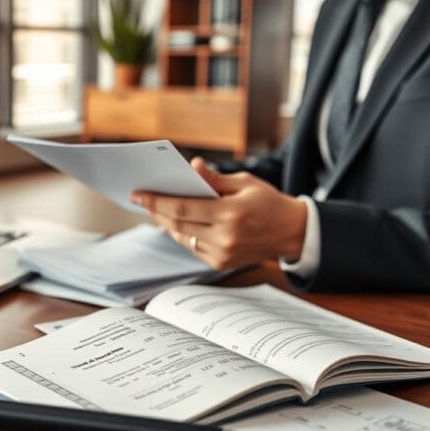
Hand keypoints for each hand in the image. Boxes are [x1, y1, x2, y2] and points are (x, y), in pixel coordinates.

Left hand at [130, 158, 306, 269]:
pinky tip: (173, 222)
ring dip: (165, 223)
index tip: (137, 194)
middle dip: (155, 211)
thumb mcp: (245, 183)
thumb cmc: (269, 203)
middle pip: (176, 224)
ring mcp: (221, 254)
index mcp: (230, 214)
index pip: (182, 208)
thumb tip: (192, 167)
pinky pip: (191, 247)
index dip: (155, 201)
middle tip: (140, 199)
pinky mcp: (220, 263)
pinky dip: (180, 233)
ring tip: (153, 208)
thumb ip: (215, 179)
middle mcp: (224, 237)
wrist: (292, 233)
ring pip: (181, 237)